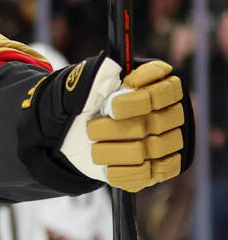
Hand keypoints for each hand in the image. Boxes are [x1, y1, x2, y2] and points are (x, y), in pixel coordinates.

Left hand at [71, 59, 186, 190]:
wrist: (71, 132)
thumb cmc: (84, 102)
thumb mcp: (85, 84)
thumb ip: (98, 73)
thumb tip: (112, 65)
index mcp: (157, 85)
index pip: (167, 90)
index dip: (139, 100)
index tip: (110, 107)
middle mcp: (168, 113)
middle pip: (158, 122)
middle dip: (117, 128)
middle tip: (91, 128)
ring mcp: (166, 141)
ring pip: (153, 148)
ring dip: (116, 150)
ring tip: (94, 147)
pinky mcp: (156, 167)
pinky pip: (152, 173)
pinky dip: (124, 172)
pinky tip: (106, 166)